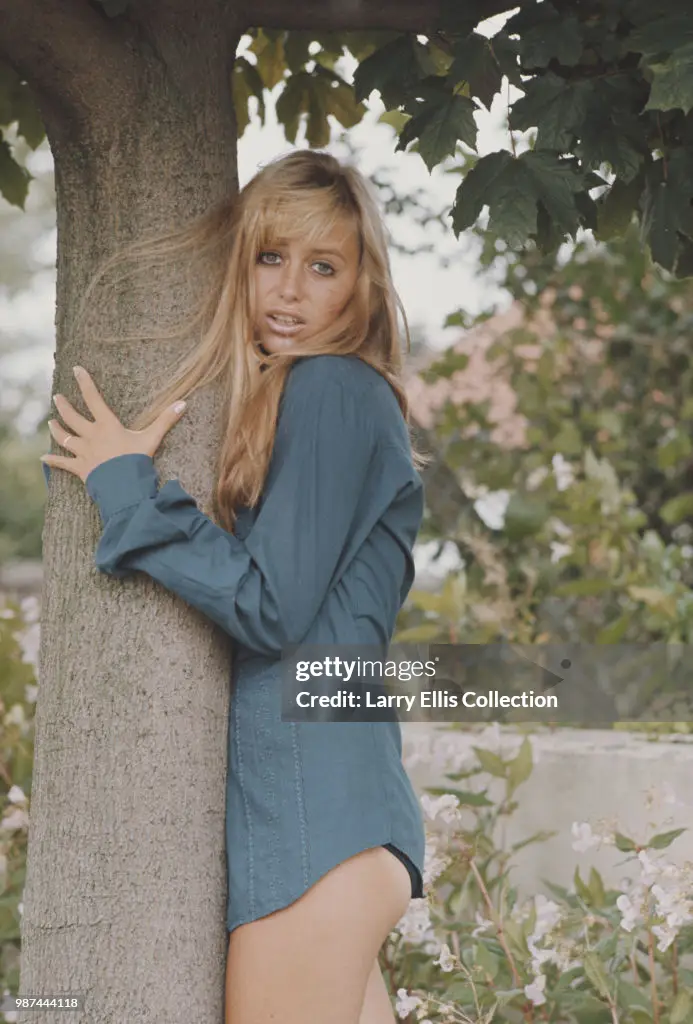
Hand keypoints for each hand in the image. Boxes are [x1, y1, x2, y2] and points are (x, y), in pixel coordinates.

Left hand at [41, 366, 186, 483]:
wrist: (124, 485)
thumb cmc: (138, 460)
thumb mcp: (152, 438)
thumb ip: (166, 420)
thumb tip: (183, 403)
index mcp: (107, 425)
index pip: (93, 399)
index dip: (84, 382)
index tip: (76, 369)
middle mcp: (91, 436)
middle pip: (72, 417)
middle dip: (63, 406)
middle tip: (57, 397)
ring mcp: (84, 452)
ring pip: (64, 438)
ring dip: (56, 429)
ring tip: (50, 422)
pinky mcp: (81, 468)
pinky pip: (63, 463)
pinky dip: (53, 461)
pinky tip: (43, 459)